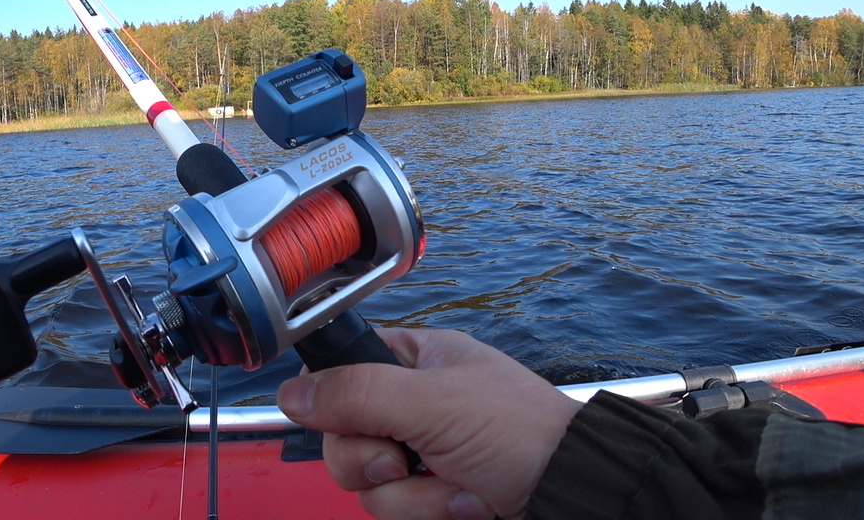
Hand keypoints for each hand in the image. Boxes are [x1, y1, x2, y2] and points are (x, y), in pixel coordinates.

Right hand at [277, 328, 582, 519]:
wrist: (575, 493)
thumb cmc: (519, 431)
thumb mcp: (434, 402)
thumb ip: (357, 394)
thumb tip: (288, 393)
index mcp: (413, 359)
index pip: (338, 370)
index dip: (330, 398)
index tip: (348, 418)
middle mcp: (411, 404)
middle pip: (341, 437)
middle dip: (373, 460)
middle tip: (406, 458)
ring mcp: (421, 453)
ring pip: (366, 483)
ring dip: (412, 495)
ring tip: (459, 484)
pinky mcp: (432, 496)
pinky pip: (396, 511)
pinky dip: (432, 513)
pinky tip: (469, 502)